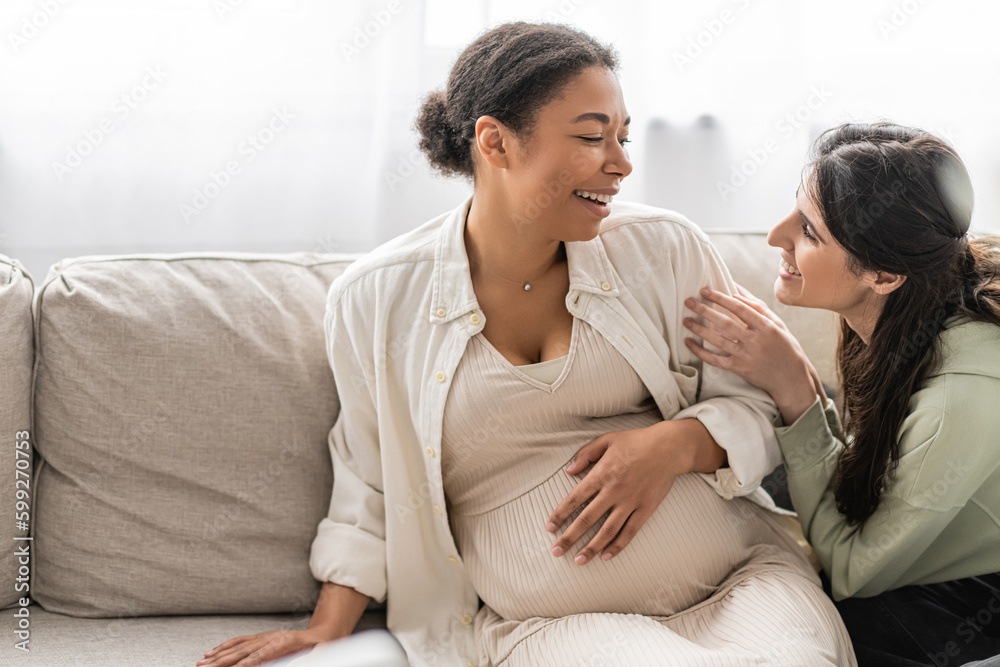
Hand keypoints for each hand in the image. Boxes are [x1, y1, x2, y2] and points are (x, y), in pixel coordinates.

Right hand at [197, 629, 329, 666]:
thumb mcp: (312, 656)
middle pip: (241, 652)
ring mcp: (263, 636)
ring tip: (202, 663)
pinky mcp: (260, 636)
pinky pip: (239, 641)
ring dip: (218, 655)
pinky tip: (211, 652)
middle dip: (221, 661)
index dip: (243, 664)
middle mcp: (269, 638)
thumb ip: (296, 662)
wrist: (321, 635)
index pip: (258, 657)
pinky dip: (224, 647)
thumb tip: (284, 663)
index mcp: (282, 644)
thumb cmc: (316, 648)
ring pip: (237, 646)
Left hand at [545, 423, 688, 564]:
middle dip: (569, 537)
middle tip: (556, 552)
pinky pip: (629, 531)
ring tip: (579, 561)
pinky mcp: (645, 508)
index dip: (560, 514)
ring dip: (591, 547)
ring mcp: (630, 502)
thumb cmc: (636, 441)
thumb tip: (568, 470)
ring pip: (607, 530)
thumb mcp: (607, 440)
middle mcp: (613, 491)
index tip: (549, 528)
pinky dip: (618, 545)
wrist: (669, 448)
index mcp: (601, 474)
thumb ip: (585, 454)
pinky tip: (606, 556)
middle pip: (586, 519)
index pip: (574, 499)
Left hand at [682, 284, 823, 422]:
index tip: (705, 290)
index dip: (721, 298)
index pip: (740, 308)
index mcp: (766, 327)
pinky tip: (689, 342)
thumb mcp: (777, 324)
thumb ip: (757, 306)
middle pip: (726, 323)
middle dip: (705, 311)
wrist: (791, 378)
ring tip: (686, 320)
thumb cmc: (785, 346)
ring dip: (700, 329)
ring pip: (718, 341)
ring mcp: (746, 356)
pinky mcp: (739, 369)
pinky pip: (716, 360)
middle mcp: (756, 341)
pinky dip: (701, 352)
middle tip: (689, 301)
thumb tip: (736, 289)